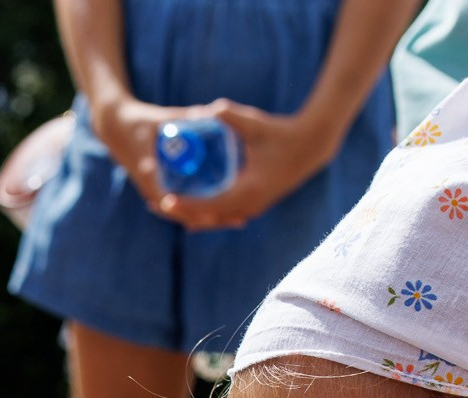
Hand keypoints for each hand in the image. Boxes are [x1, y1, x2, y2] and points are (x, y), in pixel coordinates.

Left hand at [92, 96, 337, 231]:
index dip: (186, 202)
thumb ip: (232, 117)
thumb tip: (211, 108)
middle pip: (208, 217)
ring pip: (216, 218)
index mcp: (249, 190)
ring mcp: (253, 207)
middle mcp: (250, 205)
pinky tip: (188, 208)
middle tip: (155, 204)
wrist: (312, 146)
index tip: (165, 198)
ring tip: (166, 207)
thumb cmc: (284, 133)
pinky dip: (205, 211)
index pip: (210, 204)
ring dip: (192, 214)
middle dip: (182, 211)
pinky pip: (224, 213)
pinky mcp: (254, 204)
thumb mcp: (257, 124)